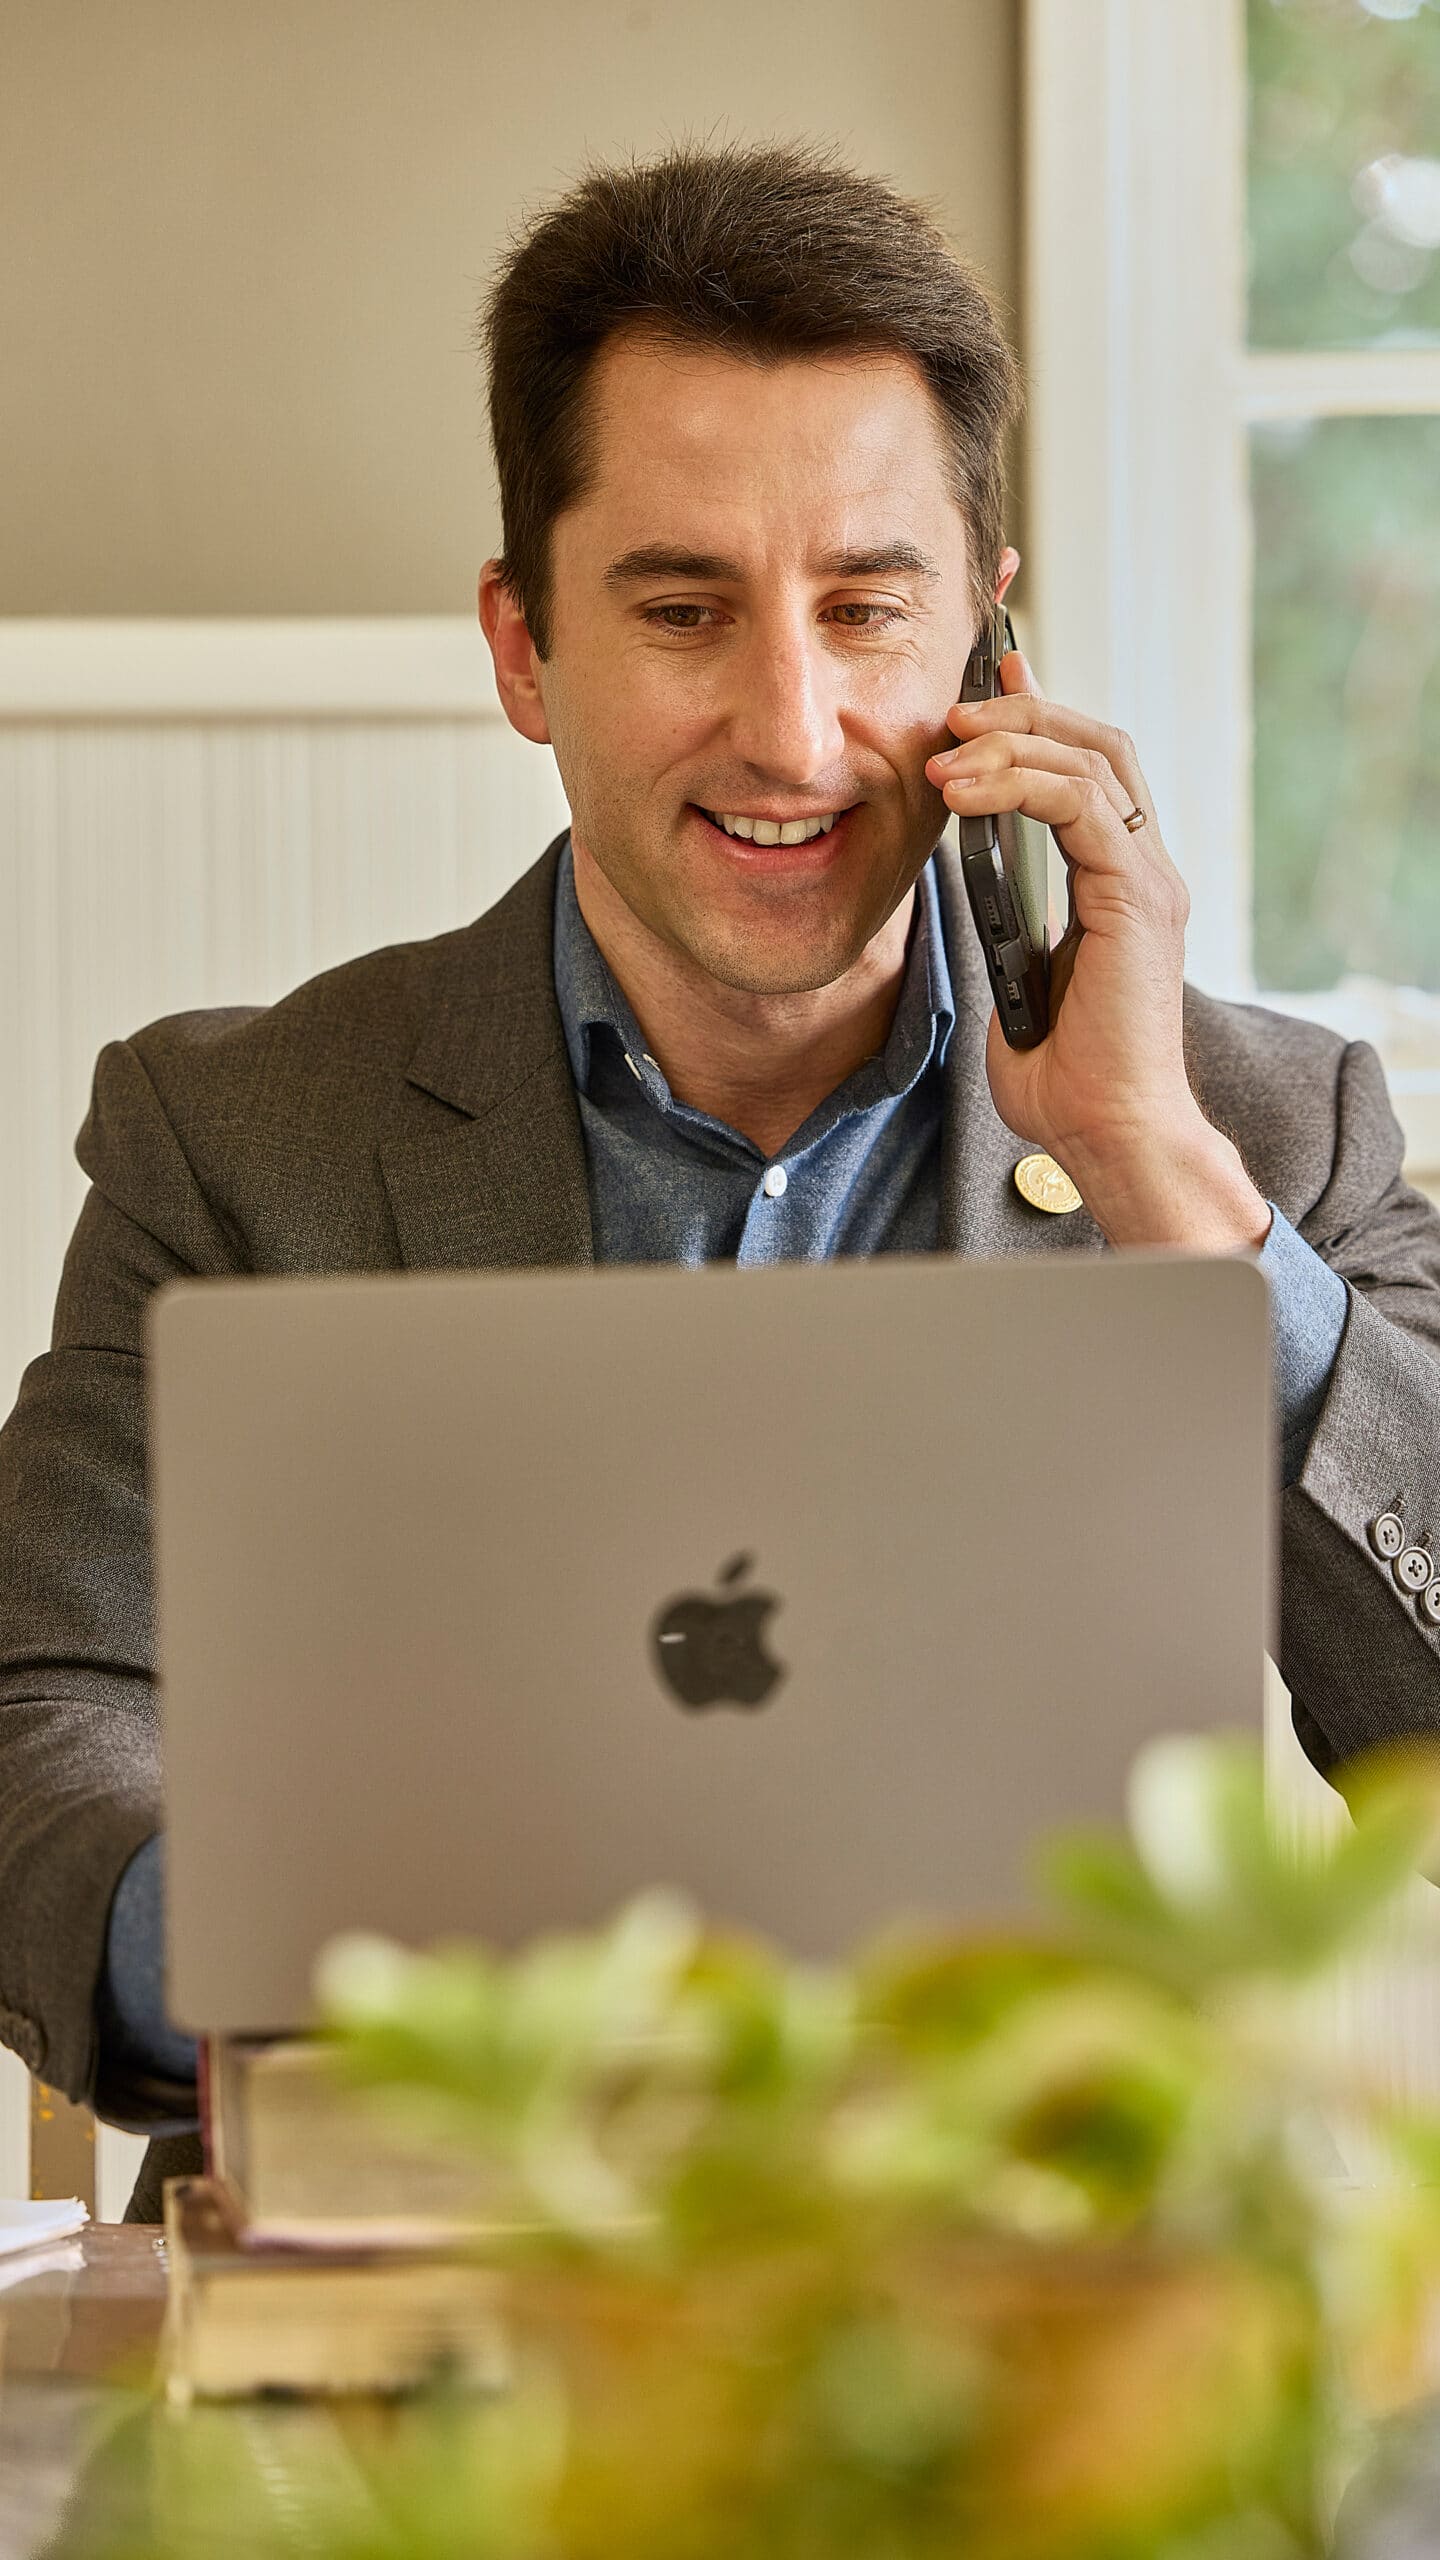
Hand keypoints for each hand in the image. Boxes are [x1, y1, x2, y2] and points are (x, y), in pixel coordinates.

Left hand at [924, 652, 1270, 1252]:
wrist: (1108, 1132)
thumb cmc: (1065, 1081)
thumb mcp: (1016, 986)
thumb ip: (1007, 938)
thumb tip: (976, 911)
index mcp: (1121, 886)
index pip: (1091, 773)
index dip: (1040, 721)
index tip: (983, 693)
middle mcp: (1146, 871)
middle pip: (1098, 745)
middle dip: (1023, 714)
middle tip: (953, 713)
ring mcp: (1149, 880)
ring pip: (1091, 760)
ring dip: (1010, 745)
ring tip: (945, 757)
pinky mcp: (1138, 896)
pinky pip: (1080, 804)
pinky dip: (1019, 783)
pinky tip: (962, 795)